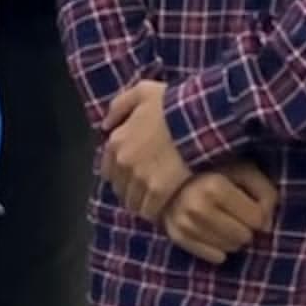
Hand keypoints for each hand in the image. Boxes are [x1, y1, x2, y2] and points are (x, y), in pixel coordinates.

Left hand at [100, 81, 191, 220]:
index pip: (108, 169)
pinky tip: (168, 207)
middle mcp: (123, 164)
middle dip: (132, 190)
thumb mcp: (142, 92)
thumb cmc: (173, 105)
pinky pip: (151, 211)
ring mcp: (140, 180)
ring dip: (143, 203)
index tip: (136, 174)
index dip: (122, 173)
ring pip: (134, 202)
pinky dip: (157, 212)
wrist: (199, 120)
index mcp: (116, 142)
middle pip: (120, 188)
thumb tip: (106, 125)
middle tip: (148, 189)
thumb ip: (119, 106)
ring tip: (159, 201)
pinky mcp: (159, 193)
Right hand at [159, 162, 279, 264]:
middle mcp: (196, 207)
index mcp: (213, 186)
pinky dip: (219, 248)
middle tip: (235, 213)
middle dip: (245, 226)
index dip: (257, 211)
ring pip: (230, 248)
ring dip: (232, 237)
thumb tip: (266, 228)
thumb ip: (266, 194)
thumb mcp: (247, 172)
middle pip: (244, 236)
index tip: (248, 202)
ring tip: (223, 220)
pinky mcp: (177, 237)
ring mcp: (184, 224)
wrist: (174, 176)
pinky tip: (214, 232)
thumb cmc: (218, 172)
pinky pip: (215, 257)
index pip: (256, 219)